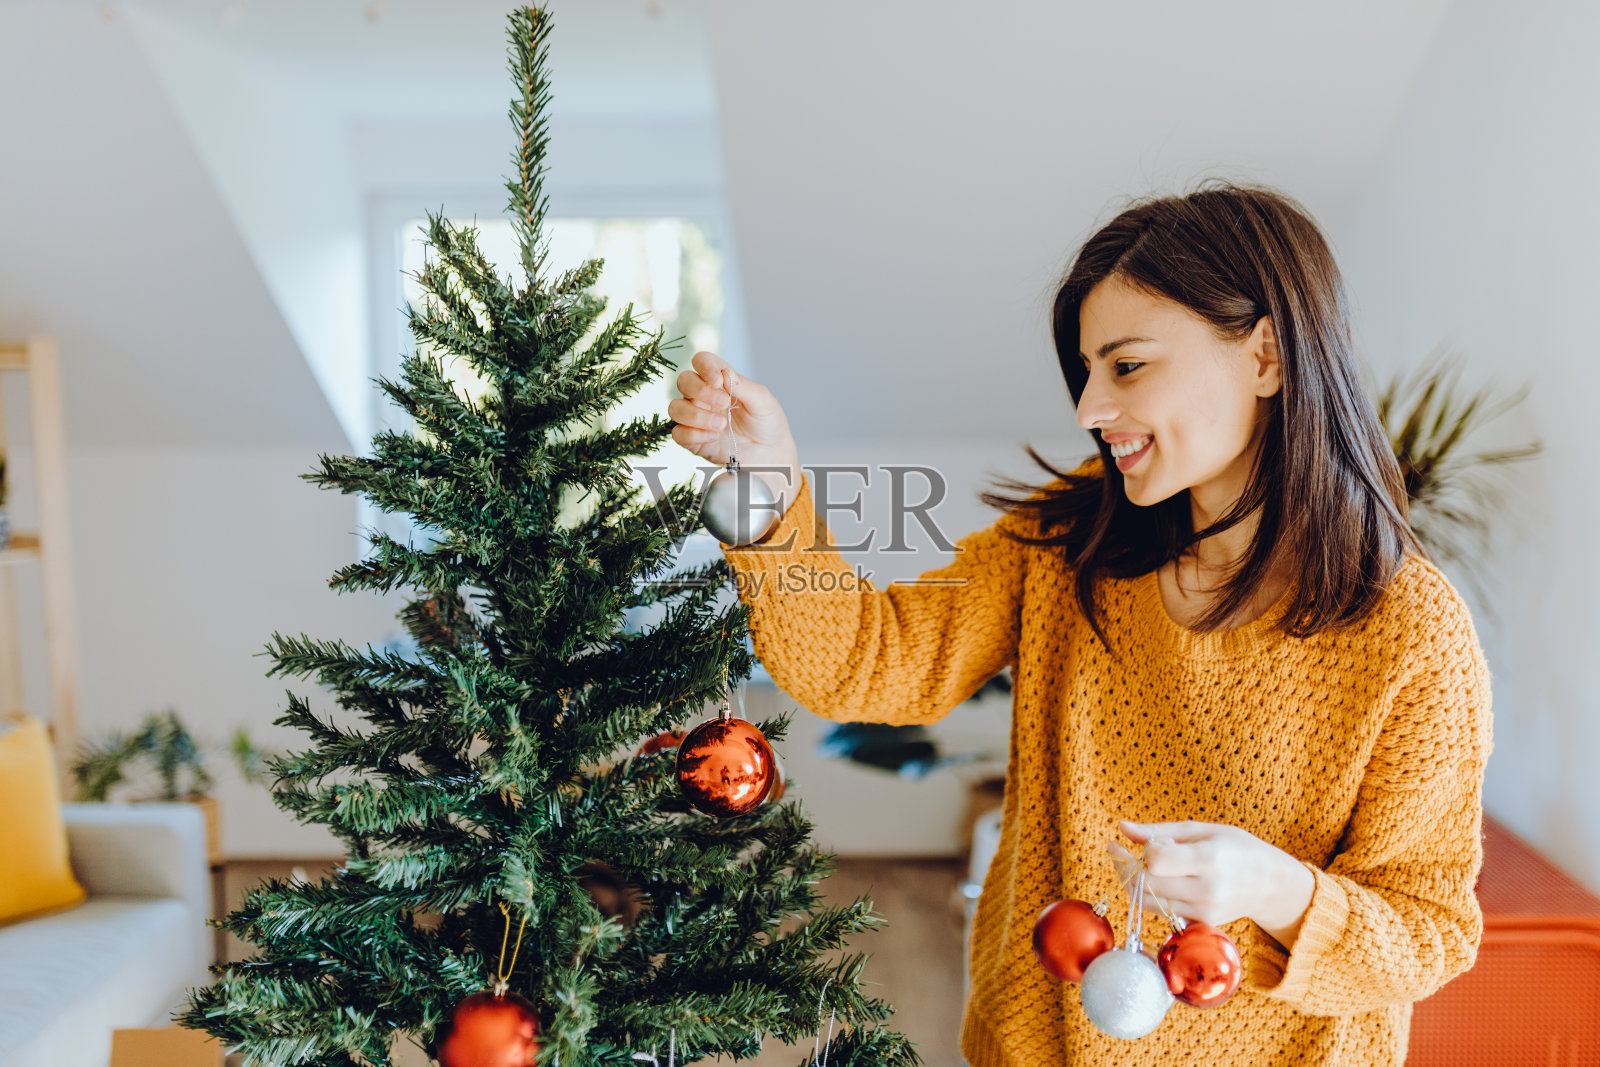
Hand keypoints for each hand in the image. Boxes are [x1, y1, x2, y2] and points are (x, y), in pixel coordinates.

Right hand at [668, 351, 801, 514]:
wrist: (769, 453)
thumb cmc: (766, 422)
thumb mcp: (763, 401)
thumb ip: (744, 386)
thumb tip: (724, 375)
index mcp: (720, 380)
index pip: (701, 361)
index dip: (704, 365)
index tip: (717, 380)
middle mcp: (703, 395)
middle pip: (684, 381)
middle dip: (700, 391)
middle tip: (724, 403)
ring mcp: (696, 417)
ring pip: (676, 407)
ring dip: (696, 415)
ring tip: (720, 425)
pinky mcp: (693, 440)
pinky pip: (678, 434)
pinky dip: (693, 435)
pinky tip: (713, 437)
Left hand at [1110, 819, 1315, 949]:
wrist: (1270, 884)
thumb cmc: (1236, 848)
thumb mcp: (1202, 829)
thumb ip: (1159, 830)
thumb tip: (1121, 827)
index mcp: (1209, 859)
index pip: (1157, 861)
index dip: (1138, 852)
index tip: (1127, 843)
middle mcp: (1207, 889)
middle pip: (1147, 884)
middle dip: (1125, 868)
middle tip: (1119, 852)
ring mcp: (1204, 910)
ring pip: (1149, 901)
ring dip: (1133, 882)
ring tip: (1134, 863)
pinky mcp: (1201, 922)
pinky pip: (1161, 911)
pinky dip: (1150, 895)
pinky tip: (1155, 879)